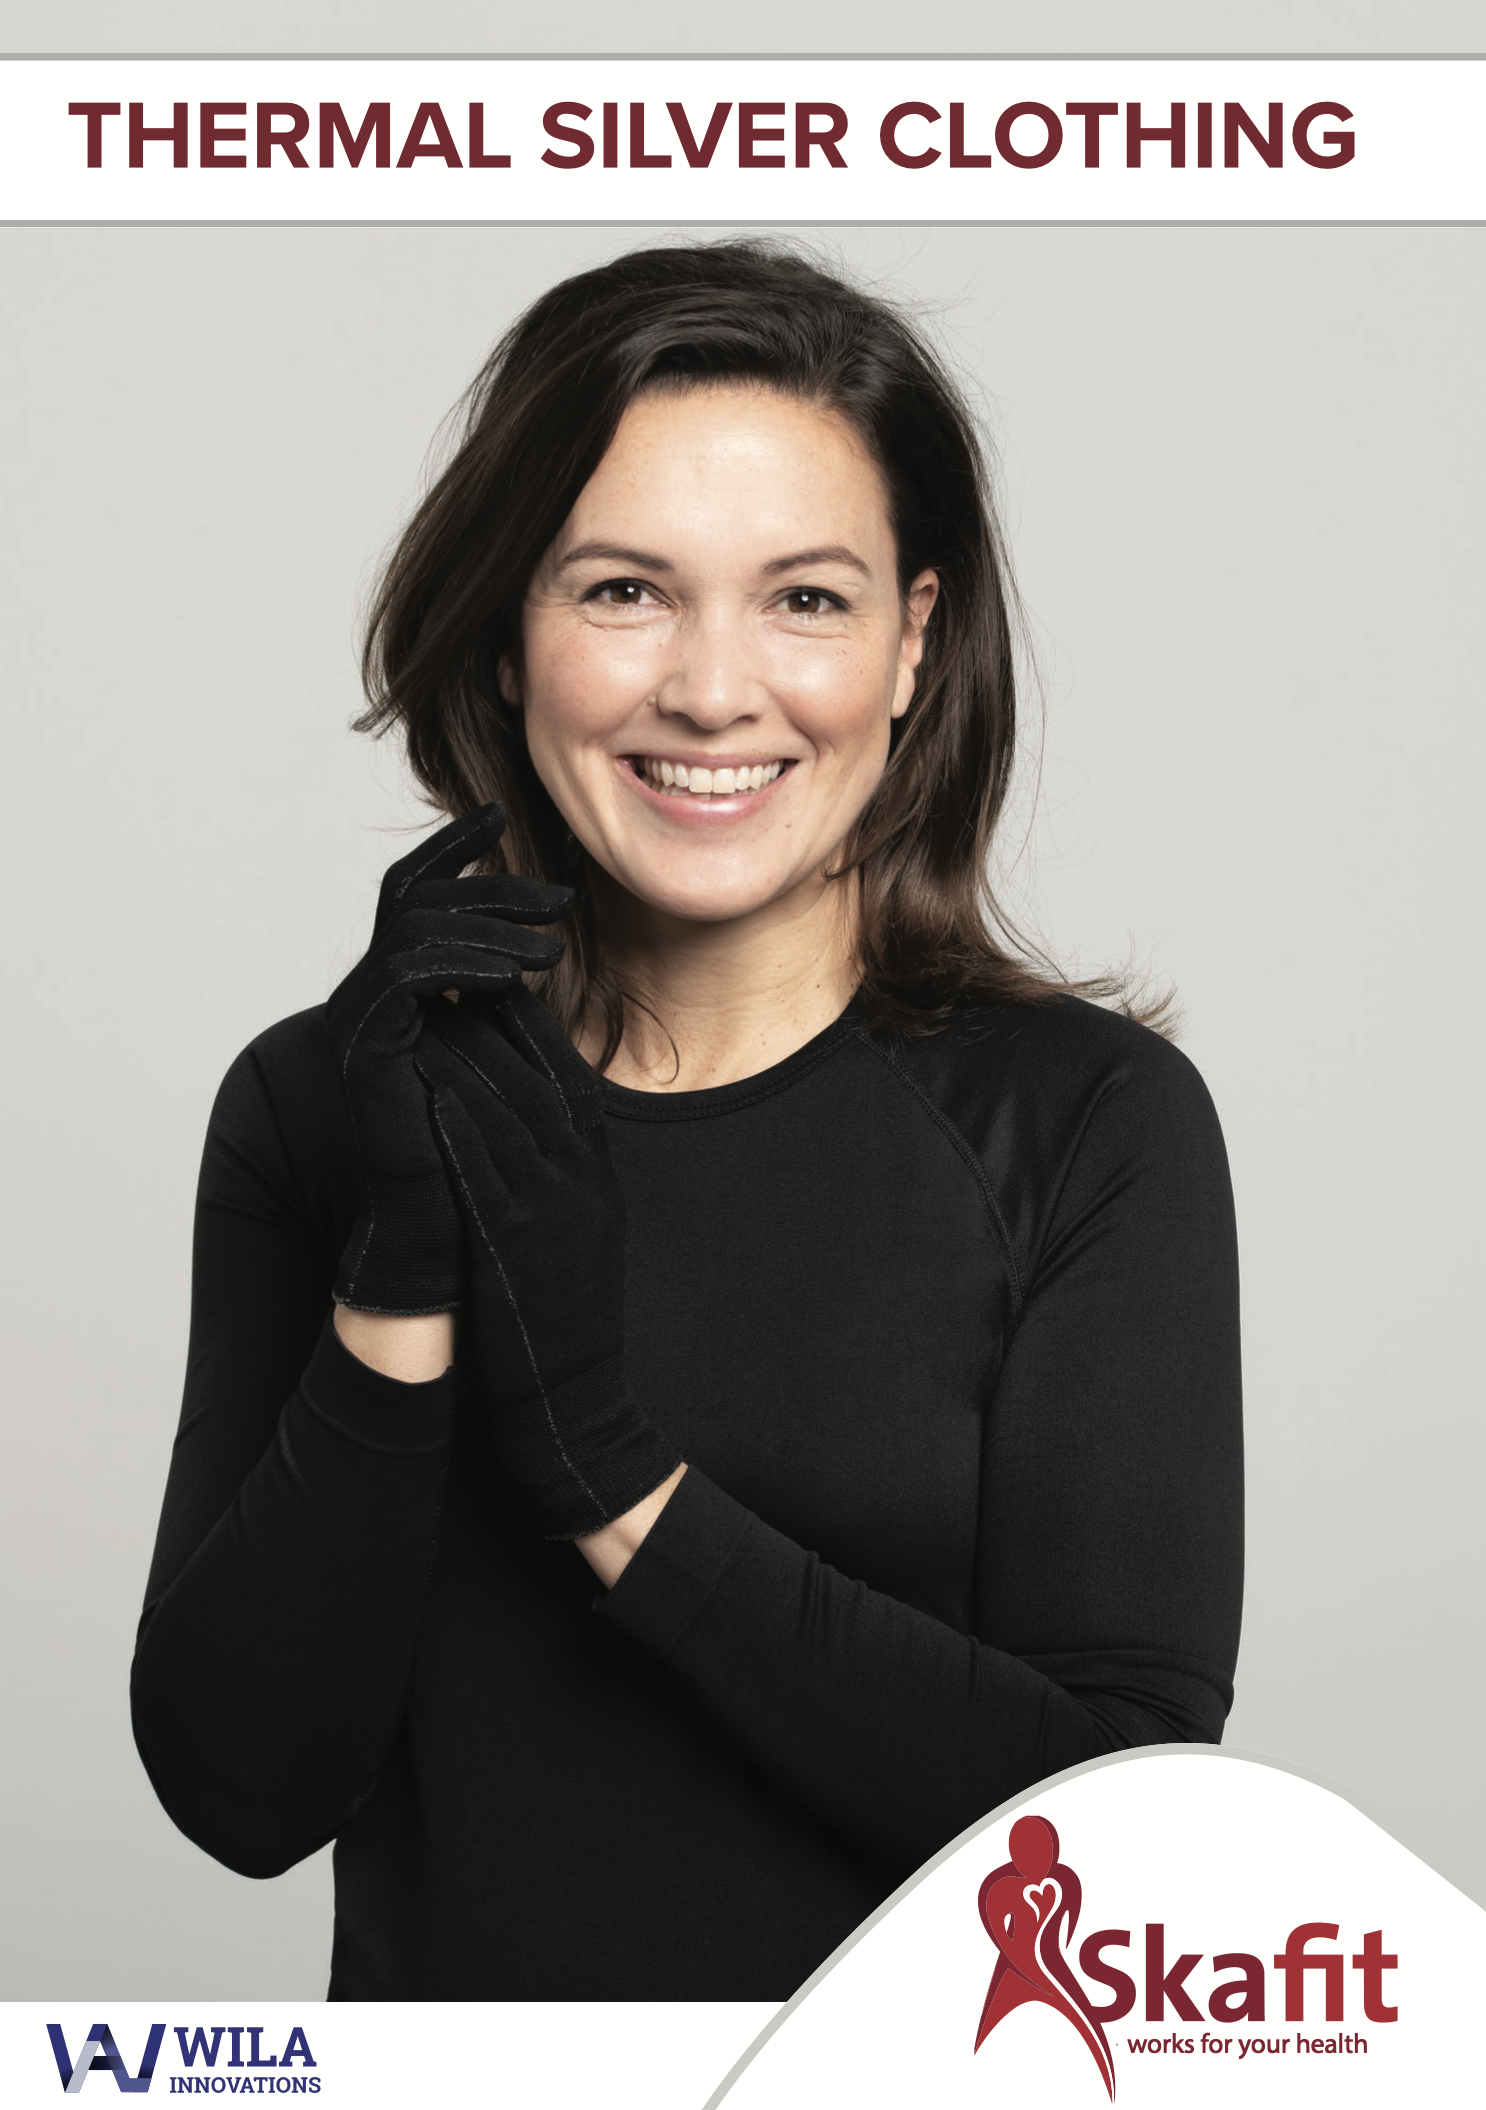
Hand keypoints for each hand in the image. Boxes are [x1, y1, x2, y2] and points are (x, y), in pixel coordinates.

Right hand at [327, 805, 572, 1314]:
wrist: (442, 1217)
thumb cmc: (478, 1141)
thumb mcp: (503, 1044)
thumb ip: (502, 987)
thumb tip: (541, 936)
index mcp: (400, 981)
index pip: (418, 889)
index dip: (454, 847)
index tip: (503, 813)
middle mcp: (370, 987)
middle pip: (419, 894)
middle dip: (491, 883)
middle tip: (561, 896)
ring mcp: (360, 1011)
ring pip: (414, 925)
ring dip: (488, 925)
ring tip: (551, 945)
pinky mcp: (363, 1040)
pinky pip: (406, 972)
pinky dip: (461, 962)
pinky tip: (512, 975)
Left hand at [413, 988, 681, 1538]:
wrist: (579, 1403)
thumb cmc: (567, 1306)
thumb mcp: (575, 1197)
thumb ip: (544, 1128)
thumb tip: (493, 1070)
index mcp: (592, 1134)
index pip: (540, 1031)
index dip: (486, 987)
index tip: (439, 964)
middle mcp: (576, 1150)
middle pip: (512, 1043)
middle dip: (455, 996)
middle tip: (402, 961)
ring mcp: (548, 1187)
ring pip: (489, 1082)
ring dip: (438, 1037)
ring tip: (389, 1004)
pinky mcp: (513, 1227)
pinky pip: (474, 1148)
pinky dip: (441, 1105)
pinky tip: (405, 1078)